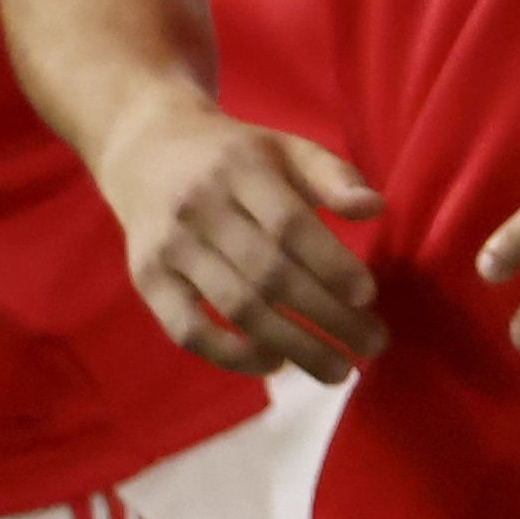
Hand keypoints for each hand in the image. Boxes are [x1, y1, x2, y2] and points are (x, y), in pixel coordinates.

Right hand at [99, 93, 385, 379]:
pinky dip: (232, 356)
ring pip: (236, 306)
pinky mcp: (147, 280)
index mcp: (240, 168)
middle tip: (372, 344)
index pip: (289, 224)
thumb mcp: (284, 148)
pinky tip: (274, 362)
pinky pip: (188, 331)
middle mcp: (200, 207)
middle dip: (327, 316)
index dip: (330, 264)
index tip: (368, 296)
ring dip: (293, 345)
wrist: (145, 149)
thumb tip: (374, 208)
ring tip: (338, 370)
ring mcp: (169, 247)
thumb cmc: (233, 157)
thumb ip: (332, 175)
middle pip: (269, 273)